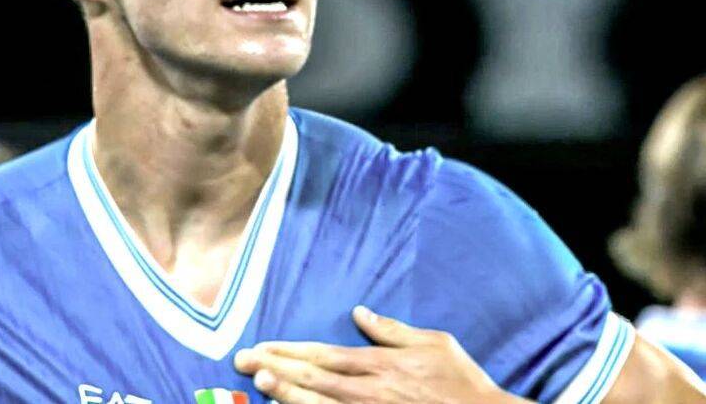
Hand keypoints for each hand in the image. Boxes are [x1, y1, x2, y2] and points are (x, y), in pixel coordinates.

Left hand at [233, 305, 531, 403]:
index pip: (324, 355)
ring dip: (286, 393)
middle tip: (242, 362)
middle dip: (275, 368)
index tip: (261, 347)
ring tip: (258, 382)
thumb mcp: (435, 344)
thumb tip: (360, 312)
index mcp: (381, 365)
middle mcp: (371, 391)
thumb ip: (392, 330)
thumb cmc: (463, 383)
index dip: (289, 351)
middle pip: (313, 378)